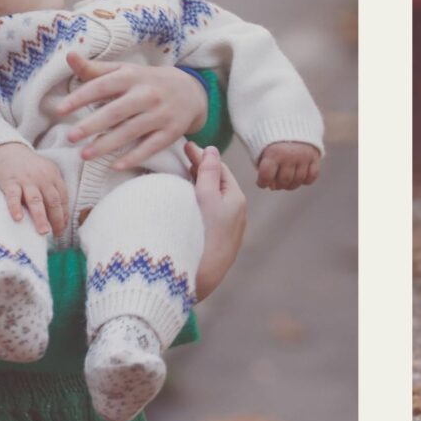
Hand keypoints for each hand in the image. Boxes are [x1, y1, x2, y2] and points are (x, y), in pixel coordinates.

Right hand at [0, 141, 68, 235]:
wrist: (8, 152)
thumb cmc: (30, 170)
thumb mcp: (46, 174)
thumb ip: (53, 191)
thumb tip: (61, 219)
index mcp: (54, 176)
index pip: (63, 198)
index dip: (64, 215)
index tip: (62, 229)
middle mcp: (42, 178)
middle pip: (52, 200)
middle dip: (56, 219)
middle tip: (56, 234)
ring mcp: (26, 180)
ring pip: (36, 200)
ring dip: (40, 217)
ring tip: (43, 232)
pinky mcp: (10, 181)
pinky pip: (13, 195)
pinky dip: (15, 207)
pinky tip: (18, 219)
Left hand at [59, 54, 208, 169]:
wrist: (190, 91)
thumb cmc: (146, 81)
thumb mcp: (124, 71)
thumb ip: (94, 69)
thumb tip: (68, 56)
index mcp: (132, 76)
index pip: (102, 86)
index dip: (80, 97)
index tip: (60, 110)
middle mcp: (147, 94)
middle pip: (116, 111)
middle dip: (92, 125)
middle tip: (70, 137)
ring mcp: (161, 114)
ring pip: (131, 131)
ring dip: (107, 144)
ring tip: (84, 154)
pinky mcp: (171, 132)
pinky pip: (151, 146)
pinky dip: (134, 157)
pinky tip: (115, 165)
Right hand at [187, 142, 246, 298]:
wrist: (202, 276)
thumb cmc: (204, 233)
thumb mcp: (206, 197)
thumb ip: (209, 172)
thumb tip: (212, 150)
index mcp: (236, 200)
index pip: (220, 169)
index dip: (202, 155)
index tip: (186, 145)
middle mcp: (236, 213)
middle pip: (218, 183)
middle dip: (202, 168)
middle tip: (183, 155)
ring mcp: (227, 227)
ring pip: (214, 197)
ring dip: (200, 183)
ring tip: (184, 173)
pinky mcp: (216, 239)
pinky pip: (209, 211)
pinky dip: (199, 199)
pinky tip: (187, 199)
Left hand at [256, 141, 321, 190]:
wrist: (292, 117)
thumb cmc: (271, 135)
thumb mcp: (260, 146)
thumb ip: (262, 166)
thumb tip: (271, 187)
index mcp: (274, 152)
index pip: (266, 177)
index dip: (262, 183)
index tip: (261, 182)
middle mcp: (290, 155)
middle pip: (284, 181)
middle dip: (277, 184)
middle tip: (275, 181)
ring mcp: (304, 157)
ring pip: (298, 181)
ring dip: (290, 184)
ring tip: (285, 179)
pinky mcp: (315, 156)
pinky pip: (312, 176)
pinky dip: (305, 179)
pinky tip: (298, 175)